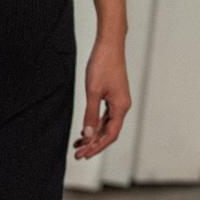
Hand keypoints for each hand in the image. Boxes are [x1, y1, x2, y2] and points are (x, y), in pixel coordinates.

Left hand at [72, 39, 129, 159]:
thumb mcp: (93, 91)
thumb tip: (88, 135)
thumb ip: (90, 114)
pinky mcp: (113, 95)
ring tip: (78, 144)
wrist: (109, 44)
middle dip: (93, 144)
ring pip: (106, 125)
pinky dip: (95, 124)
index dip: (97, 147)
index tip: (83, 155)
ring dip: (93, 135)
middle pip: (109, 132)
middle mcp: (122, 106)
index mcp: (121, 107)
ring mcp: (118, 101)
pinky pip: (105, 116)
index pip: (110, 135)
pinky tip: (85, 129)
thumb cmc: (102, 65)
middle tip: (77, 154)